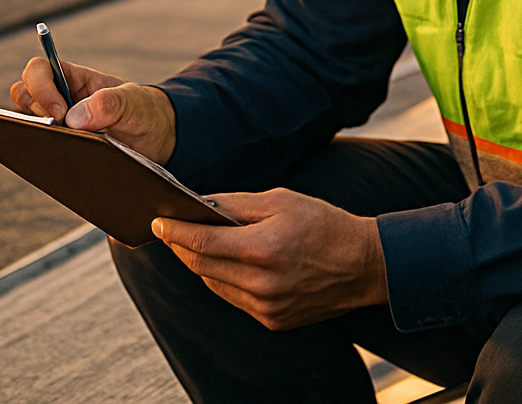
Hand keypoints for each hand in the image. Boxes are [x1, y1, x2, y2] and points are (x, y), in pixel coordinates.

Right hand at [9, 56, 176, 163]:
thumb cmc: (144, 112)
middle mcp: (60, 97)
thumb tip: (73, 118)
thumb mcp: (134, 102)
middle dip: (34, 110)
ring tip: (61, 143)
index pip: (40, 69)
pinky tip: (59, 157)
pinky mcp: (60, 144)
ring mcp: (57, 122)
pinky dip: (41, 149)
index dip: (41, 87)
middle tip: (58, 128)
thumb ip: (109, 103)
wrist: (156, 140)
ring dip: (35, 131)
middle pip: (24, 93)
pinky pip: (39, 145)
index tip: (60, 112)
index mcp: (74, 78)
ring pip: (26, 121)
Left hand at [151, 188, 387, 329]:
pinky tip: (222, 264)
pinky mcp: (273, 321)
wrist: (364, 265)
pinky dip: (223, 280)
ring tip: (191, 244)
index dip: (174, 232)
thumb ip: (237, 204)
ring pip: (214, 284)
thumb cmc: (324, 224)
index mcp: (264, 249)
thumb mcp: (282, 200)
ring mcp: (267, 307)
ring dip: (199, 264)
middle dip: (181, 247)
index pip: (202, 243)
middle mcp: (262, 284)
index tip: (157, 222)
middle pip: (202, 267)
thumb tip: (200, 205)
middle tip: (168, 229)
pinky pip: (234, 299)